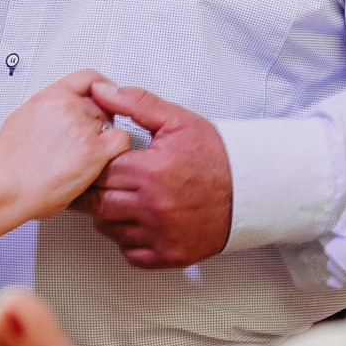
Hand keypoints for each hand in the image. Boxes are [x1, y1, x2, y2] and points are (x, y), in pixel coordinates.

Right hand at [0, 69, 132, 220]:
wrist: (7, 185)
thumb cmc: (9, 161)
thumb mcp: (21, 118)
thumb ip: (46, 109)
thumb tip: (54, 114)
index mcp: (51, 96)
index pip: (88, 79)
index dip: (101, 89)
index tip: (105, 97)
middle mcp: (70, 107)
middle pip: (102, 105)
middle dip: (98, 122)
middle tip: (86, 141)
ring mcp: (83, 127)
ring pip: (111, 124)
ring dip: (104, 139)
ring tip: (85, 158)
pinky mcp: (95, 151)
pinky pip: (121, 141)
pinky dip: (117, 151)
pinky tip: (103, 161)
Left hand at [84, 82, 232, 268]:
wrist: (252, 187)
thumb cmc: (216, 155)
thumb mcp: (176, 120)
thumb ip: (135, 103)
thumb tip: (101, 91)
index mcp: (151, 171)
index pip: (99, 171)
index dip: (93, 166)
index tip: (94, 163)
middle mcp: (154, 206)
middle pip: (98, 203)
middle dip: (92, 193)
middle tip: (94, 185)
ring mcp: (162, 234)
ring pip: (110, 230)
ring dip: (106, 217)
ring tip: (116, 200)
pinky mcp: (171, 254)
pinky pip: (131, 254)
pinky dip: (126, 241)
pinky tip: (134, 223)